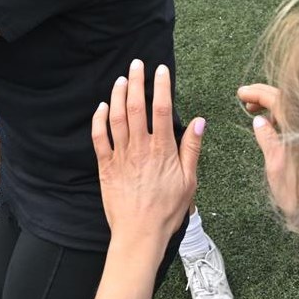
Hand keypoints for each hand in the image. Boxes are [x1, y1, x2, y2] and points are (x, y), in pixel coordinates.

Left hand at [92, 60, 202, 243]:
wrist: (140, 235)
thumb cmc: (168, 211)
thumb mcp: (189, 180)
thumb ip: (191, 148)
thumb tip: (199, 121)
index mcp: (162, 150)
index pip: (162, 109)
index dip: (161, 86)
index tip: (160, 70)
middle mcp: (140, 148)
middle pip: (137, 107)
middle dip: (136, 82)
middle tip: (136, 64)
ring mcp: (121, 156)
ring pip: (117, 118)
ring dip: (118, 96)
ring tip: (121, 79)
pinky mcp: (106, 167)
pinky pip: (99, 139)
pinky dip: (99, 121)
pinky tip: (102, 107)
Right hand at [236, 83, 296, 216]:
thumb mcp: (279, 174)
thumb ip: (269, 143)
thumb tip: (259, 121)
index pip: (279, 99)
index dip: (258, 92)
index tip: (241, 93)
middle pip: (289, 99)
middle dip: (265, 95)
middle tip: (246, 100)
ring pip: (297, 109)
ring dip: (275, 105)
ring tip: (256, 111)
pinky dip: (286, 117)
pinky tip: (276, 124)